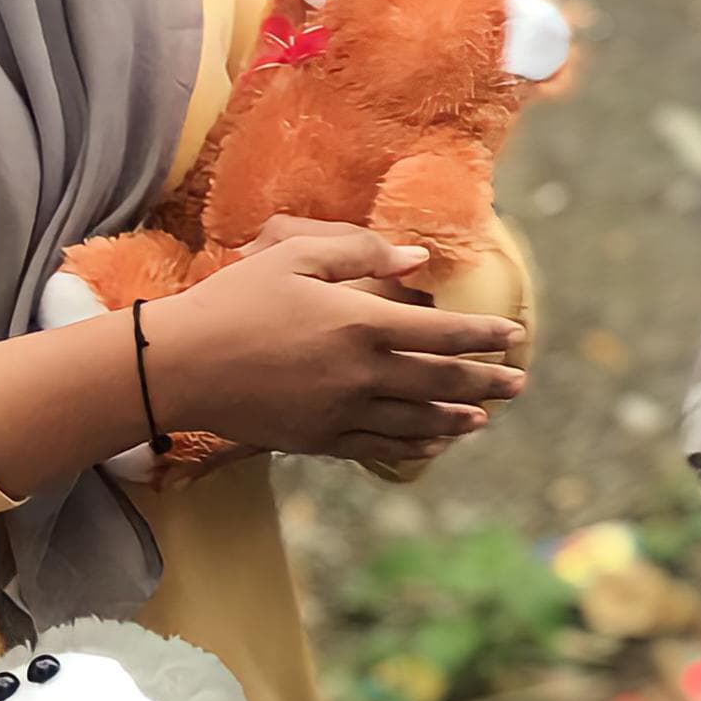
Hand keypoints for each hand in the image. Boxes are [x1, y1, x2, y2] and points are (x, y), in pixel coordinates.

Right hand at [149, 219, 527, 470]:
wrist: (180, 365)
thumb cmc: (235, 300)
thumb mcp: (294, 256)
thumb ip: (361, 253)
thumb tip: (417, 260)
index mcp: (359, 323)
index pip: (441, 334)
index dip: (483, 336)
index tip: (515, 336)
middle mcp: (360, 374)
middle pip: (440, 381)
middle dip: (487, 382)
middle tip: (520, 383)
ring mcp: (341, 412)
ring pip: (416, 420)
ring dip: (457, 418)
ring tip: (485, 417)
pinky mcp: (318, 440)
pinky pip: (380, 448)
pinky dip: (414, 446)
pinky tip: (432, 444)